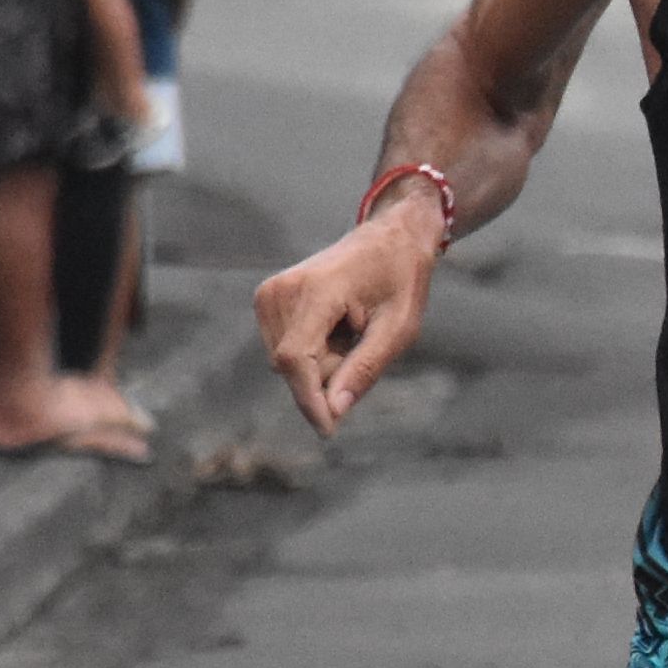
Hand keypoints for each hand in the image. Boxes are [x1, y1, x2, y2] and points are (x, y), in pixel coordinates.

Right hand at [253, 189, 444, 432]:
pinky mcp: (267, 301)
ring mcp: (269, 294)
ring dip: (323, 361)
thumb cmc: (401, 279)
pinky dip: (314, 350)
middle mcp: (281, 290)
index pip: (296, 359)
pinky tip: (337, 325)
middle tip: (363, 338)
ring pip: (288, 363)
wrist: (389, 237)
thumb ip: (365, 369)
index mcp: (316, 290)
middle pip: (294, 367)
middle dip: (329, 373)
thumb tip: (335, 411)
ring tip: (352, 326)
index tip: (328, 431)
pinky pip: (287, 350)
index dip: (310, 399)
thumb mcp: (399, 327)